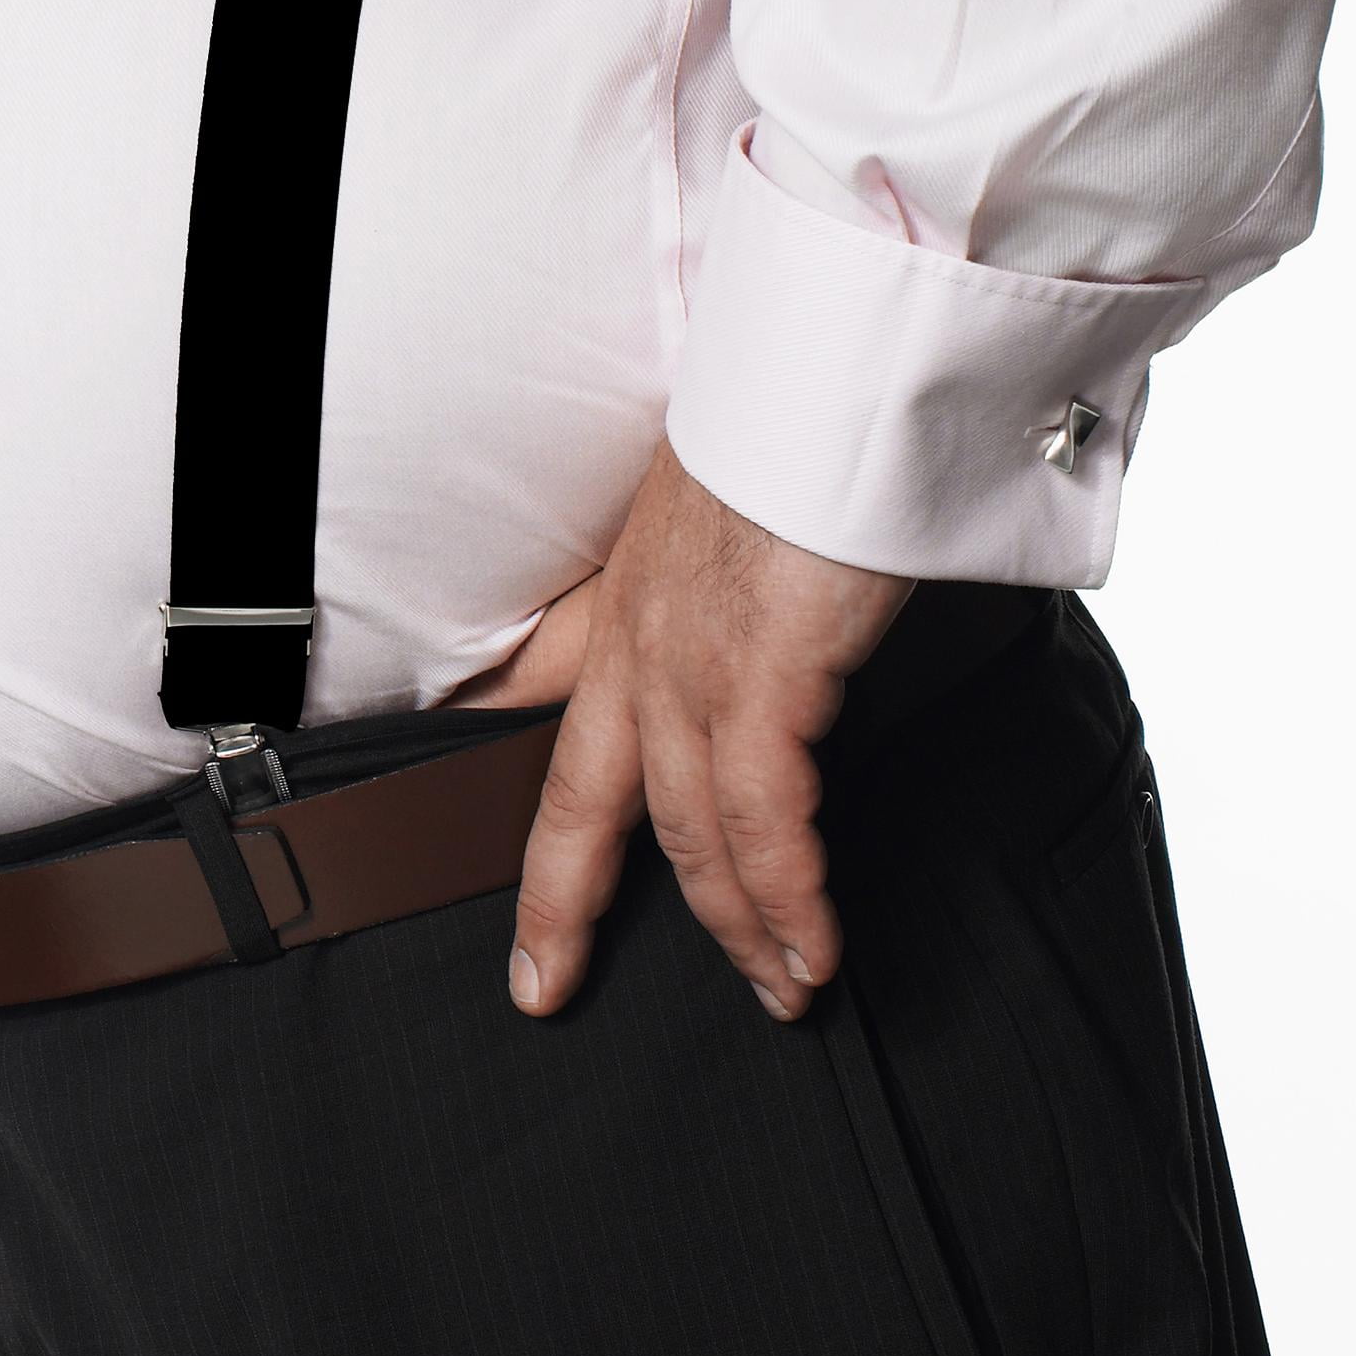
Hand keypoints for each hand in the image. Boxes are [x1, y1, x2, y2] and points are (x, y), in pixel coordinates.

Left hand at [455, 434, 913, 1023]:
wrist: (834, 368)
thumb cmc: (807, 422)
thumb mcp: (738, 507)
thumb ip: (738, 575)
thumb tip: (780, 620)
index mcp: (632, 598)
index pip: (567, 735)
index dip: (542, 828)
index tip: (520, 899)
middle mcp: (643, 634)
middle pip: (588, 802)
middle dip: (566, 905)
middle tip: (557, 982)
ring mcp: (692, 657)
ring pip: (691, 832)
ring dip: (740, 926)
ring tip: (780, 987)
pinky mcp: (759, 672)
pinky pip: (764, 822)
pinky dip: (790, 898)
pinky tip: (811, 945)